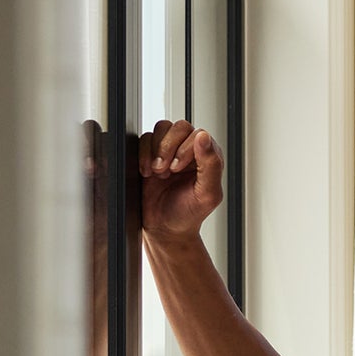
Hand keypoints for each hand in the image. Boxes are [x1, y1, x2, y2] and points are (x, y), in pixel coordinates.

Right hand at [138, 117, 222, 243]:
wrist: (165, 228)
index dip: (185, 149)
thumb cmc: (189, 213)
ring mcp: (169, 150)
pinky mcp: (150, 154)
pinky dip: (143, 153)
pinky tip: (147, 172)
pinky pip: (144, 138)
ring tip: (157, 173)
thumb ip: (211, 166)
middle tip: (166, 171)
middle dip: (168, 148)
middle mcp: (189, 150)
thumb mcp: (207, 194)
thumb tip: (204, 137)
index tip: (178, 169)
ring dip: (156, 149)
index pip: (198, 134)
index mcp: (208, 157)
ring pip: (161, 128)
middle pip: (179, 127)